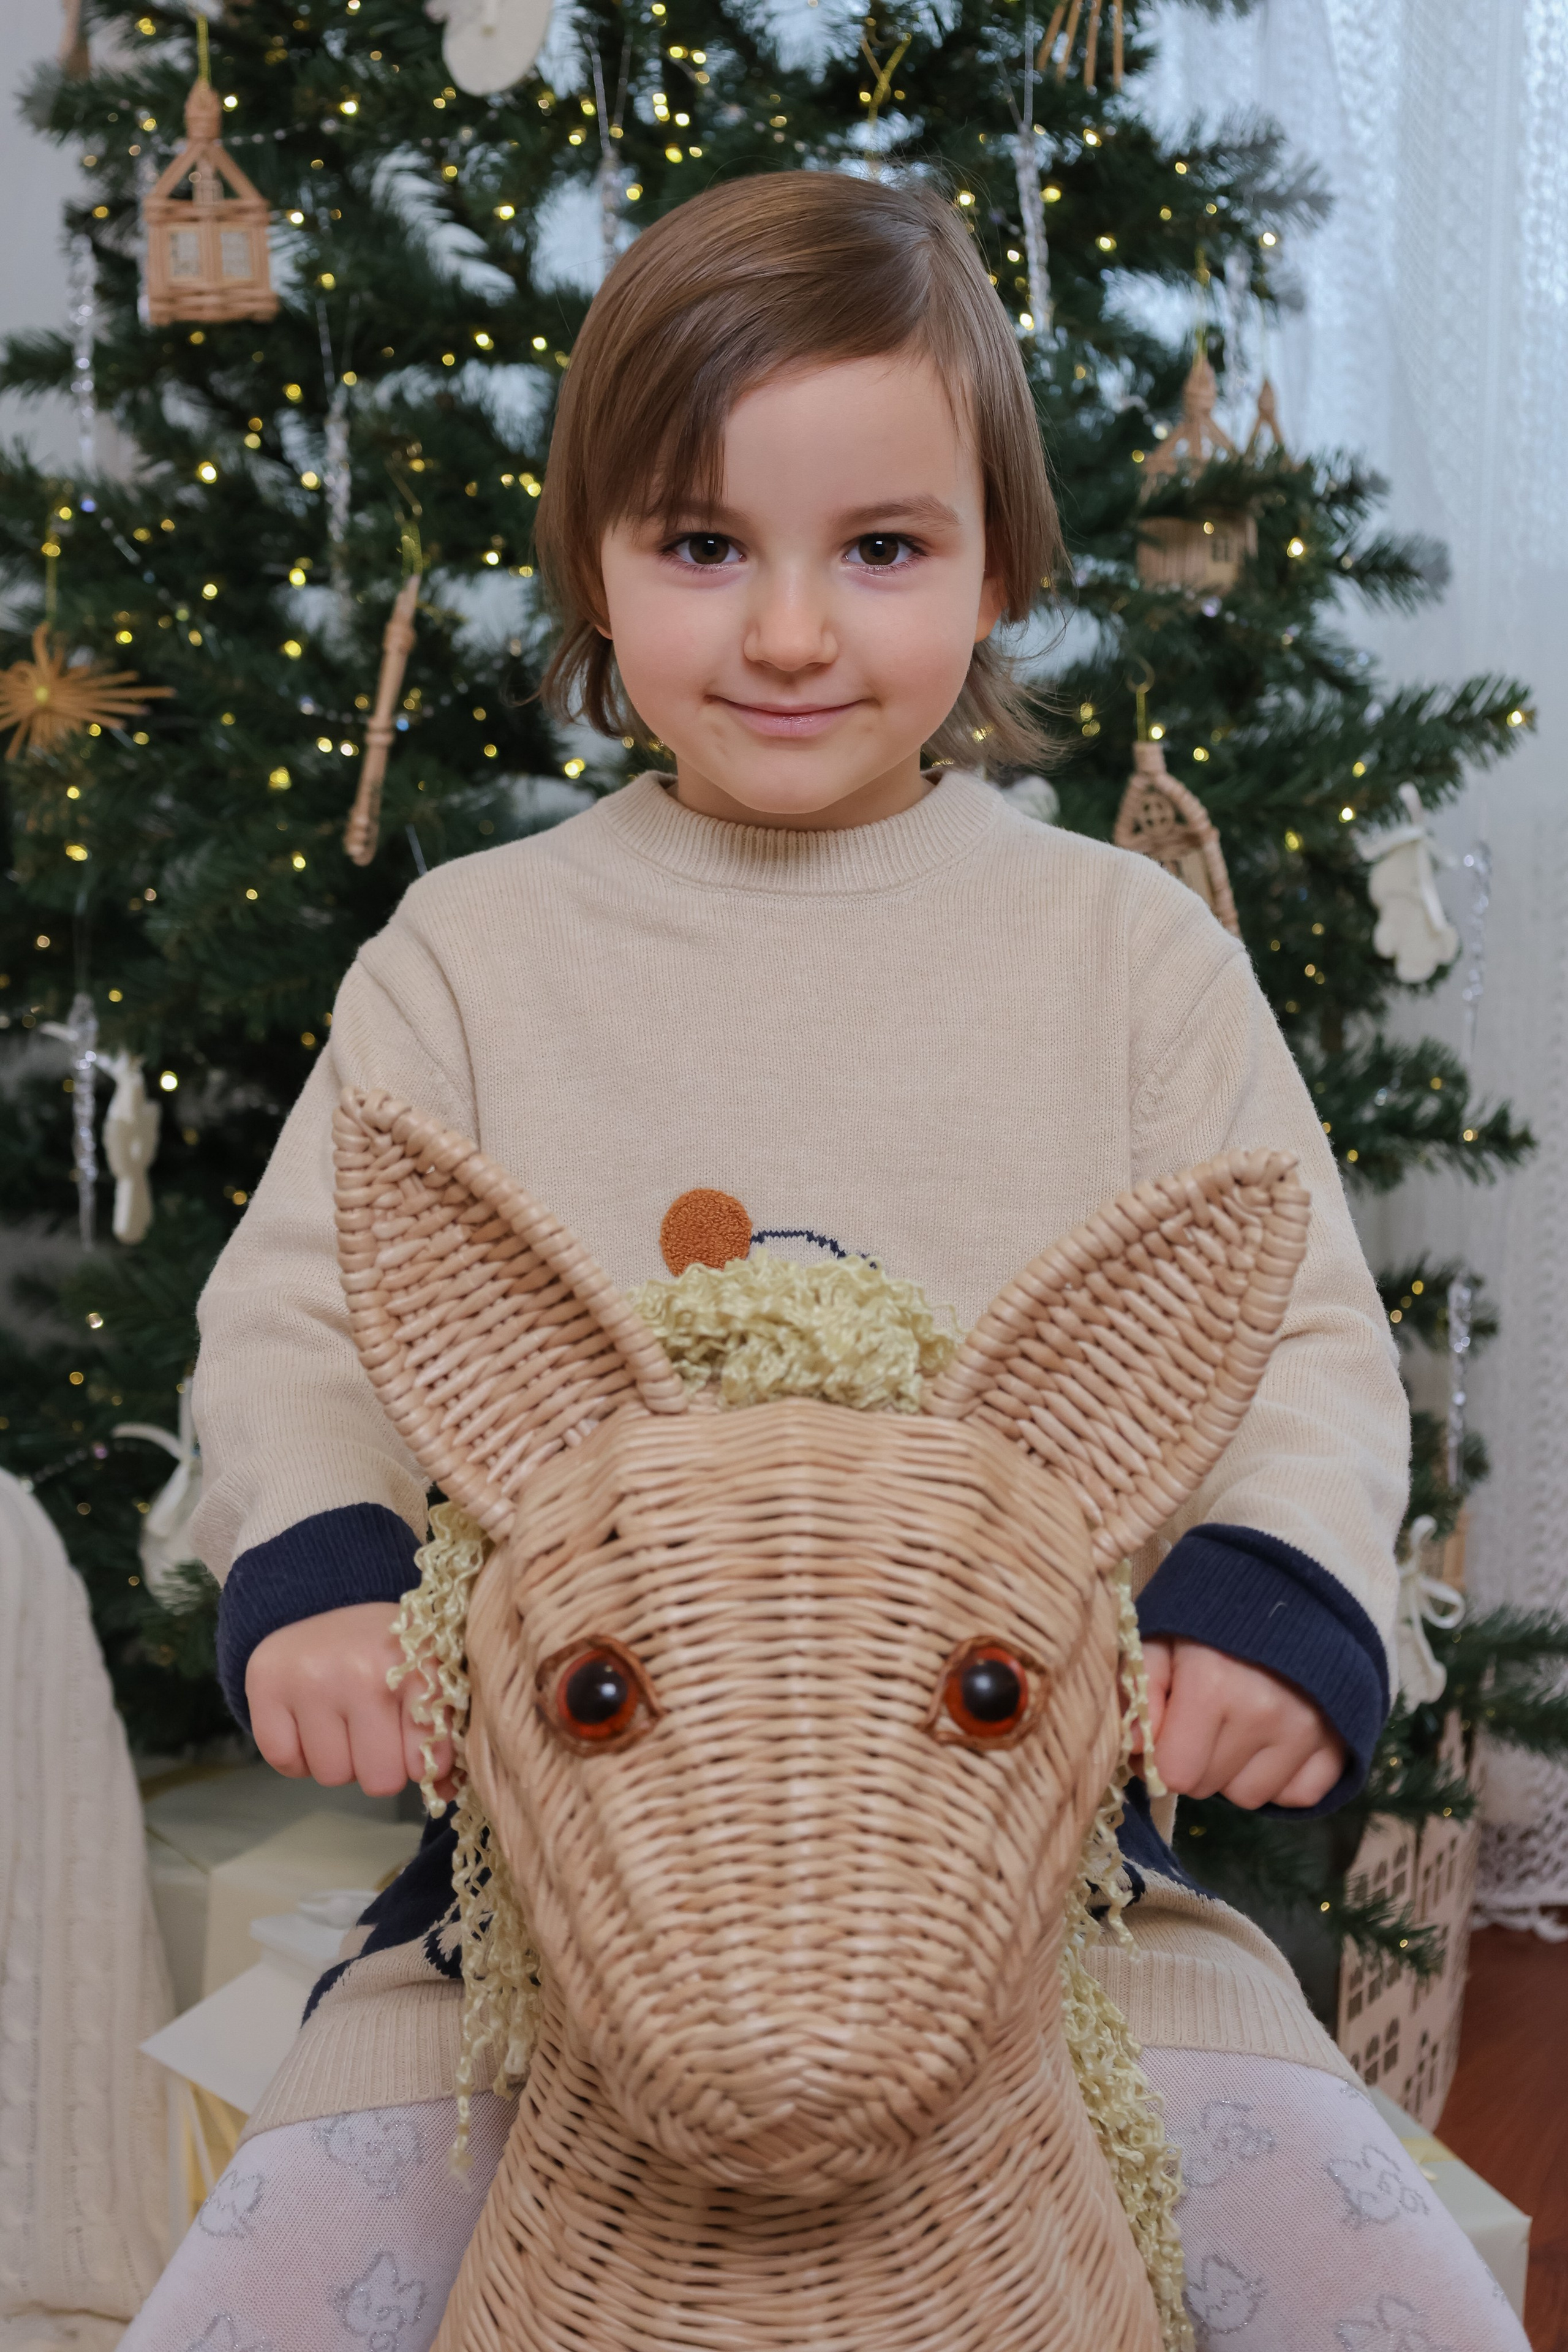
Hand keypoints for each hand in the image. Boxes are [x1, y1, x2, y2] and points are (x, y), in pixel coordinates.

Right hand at [245, 1601, 452, 1799]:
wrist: (327, 1598)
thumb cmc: (388, 1648)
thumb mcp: (429, 1676)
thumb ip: (443, 1735)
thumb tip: (443, 1792)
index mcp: (416, 1665)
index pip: (424, 1758)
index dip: (418, 1761)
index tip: (413, 1741)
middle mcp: (361, 1671)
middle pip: (378, 1780)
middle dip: (379, 1766)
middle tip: (374, 1729)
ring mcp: (310, 1679)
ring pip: (331, 1776)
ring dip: (339, 1760)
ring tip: (342, 1720)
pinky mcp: (265, 1685)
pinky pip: (285, 1762)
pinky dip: (298, 1756)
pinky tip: (310, 1723)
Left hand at [1138, 1637, 1345, 1809]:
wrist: (1296, 1589)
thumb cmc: (1216, 1617)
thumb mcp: (1165, 1638)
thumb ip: (1141, 1689)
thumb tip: (1131, 1748)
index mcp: (1212, 1685)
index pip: (1174, 1773)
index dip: (1162, 1757)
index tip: (1168, 1730)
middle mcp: (1263, 1713)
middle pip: (1207, 1787)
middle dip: (1196, 1761)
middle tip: (1204, 1720)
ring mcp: (1306, 1731)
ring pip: (1249, 1797)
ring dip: (1236, 1772)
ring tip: (1240, 1725)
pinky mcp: (1339, 1742)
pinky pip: (1298, 1796)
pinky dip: (1281, 1779)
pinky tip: (1273, 1741)